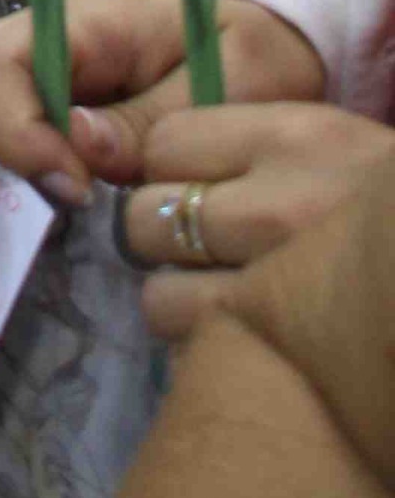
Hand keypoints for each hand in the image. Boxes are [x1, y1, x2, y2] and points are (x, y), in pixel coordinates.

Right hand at [0, 0, 324, 246]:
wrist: (262, 47)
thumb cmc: (247, 61)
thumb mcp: (224, 88)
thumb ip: (149, 121)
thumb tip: (79, 150)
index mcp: (76, 24)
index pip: (4, 67)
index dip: (21, 136)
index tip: (72, 195)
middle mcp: (26, 40)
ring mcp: (10, 73)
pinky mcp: (8, 110)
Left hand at [120, 99, 394, 339]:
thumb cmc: (393, 217)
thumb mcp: (343, 152)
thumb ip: (252, 152)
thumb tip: (129, 154)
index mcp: (300, 136)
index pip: (165, 141)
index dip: (165, 173)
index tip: (192, 194)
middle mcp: (284, 201)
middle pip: (145, 218)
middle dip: (161, 243)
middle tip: (204, 259)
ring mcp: (286, 282)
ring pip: (159, 299)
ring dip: (180, 310)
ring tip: (228, 314)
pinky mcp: (293, 350)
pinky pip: (199, 357)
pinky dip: (209, 361)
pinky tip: (255, 354)